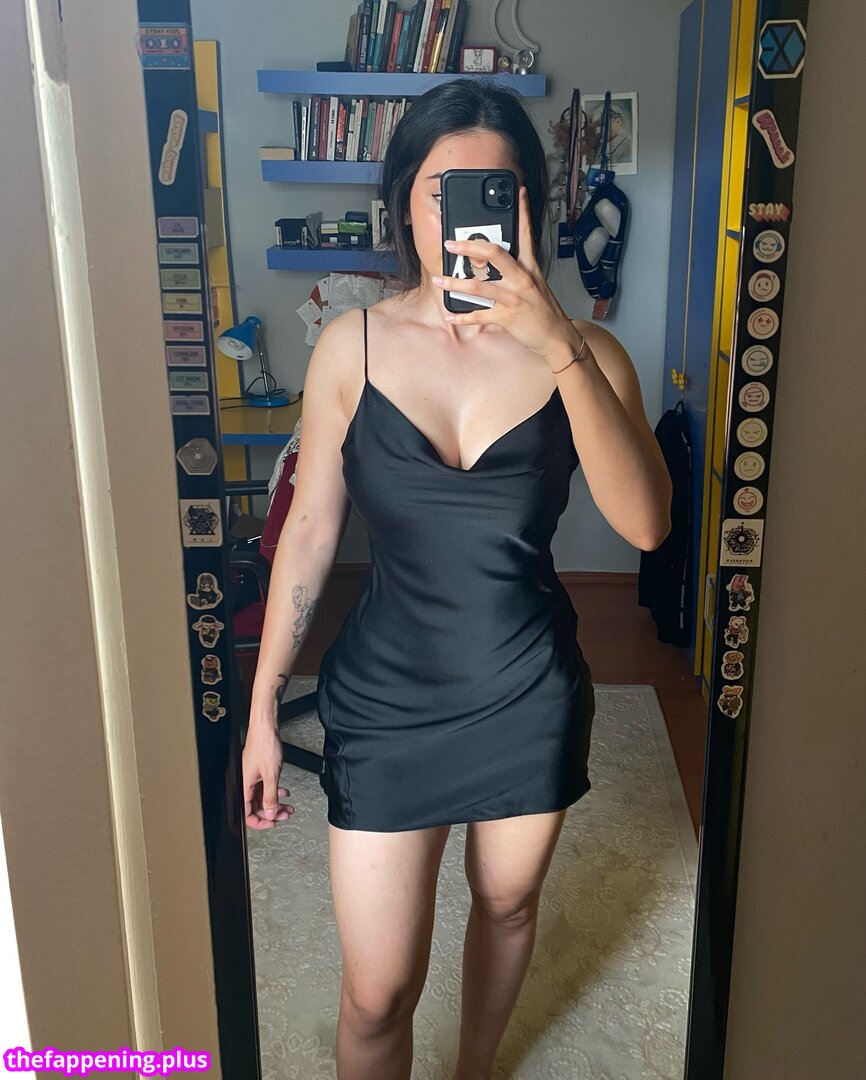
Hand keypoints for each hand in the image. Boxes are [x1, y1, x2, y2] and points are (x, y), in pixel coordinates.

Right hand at [242, 726, 295, 828]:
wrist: (266, 727)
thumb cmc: (264, 745)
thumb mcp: (271, 774)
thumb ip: (270, 796)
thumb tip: (270, 813)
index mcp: (245, 786)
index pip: (247, 813)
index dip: (260, 822)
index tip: (272, 823)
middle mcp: (247, 783)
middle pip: (257, 807)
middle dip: (272, 812)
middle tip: (285, 815)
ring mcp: (253, 777)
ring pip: (263, 797)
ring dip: (276, 803)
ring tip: (288, 806)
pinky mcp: (259, 771)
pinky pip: (266, 787)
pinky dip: (276, 791)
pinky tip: (284, 792)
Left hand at [431, 186, 576, 367]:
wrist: (556, 336)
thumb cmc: (545, 311)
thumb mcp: (536, 285)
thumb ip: (518, 272)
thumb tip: (496, 263)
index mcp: (530, 268)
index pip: (526, 234)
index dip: (523, 212)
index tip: (518, 193)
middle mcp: (521, 279)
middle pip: (494, 254)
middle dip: (469, 247)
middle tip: (451, 244)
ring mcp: (513, 298)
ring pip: (479, 286)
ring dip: (455, 284)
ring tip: (439, 280)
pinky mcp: (507, 317)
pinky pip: (479, 316)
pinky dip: (462, 318)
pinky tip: (451, 315)